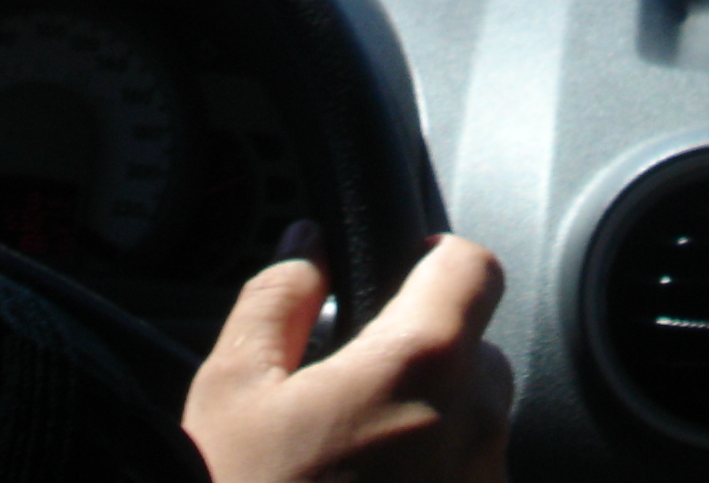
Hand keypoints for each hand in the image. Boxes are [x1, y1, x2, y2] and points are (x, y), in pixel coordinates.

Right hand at [184, 227, 511, 482]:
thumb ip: (277, 301)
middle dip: (422, 357)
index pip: (473, 268)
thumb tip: (305, 248)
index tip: (400, 273)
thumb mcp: (233, 392)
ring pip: (474, 429)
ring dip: (429, 429)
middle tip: (349, 391)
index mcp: (421, 365)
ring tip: (350, 467)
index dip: (435, 260)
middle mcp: (475, 427)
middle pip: (476, 354)